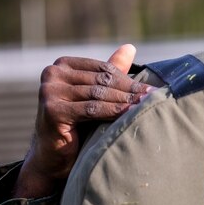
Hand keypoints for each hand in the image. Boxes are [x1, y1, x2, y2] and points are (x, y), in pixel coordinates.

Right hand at [15, 44, 152, 197]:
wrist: (54, 156)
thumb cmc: (77, 126)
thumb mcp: (94, 96)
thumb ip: (108, 73)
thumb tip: (130, 47)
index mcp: (62, 65)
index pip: (102, 68)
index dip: (128, 80)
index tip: (152, 90)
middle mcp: (52, 73)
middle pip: (101, 80)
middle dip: (129, 91)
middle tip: (154, 98)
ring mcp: (49, 90)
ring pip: (98, 94)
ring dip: (125, 101)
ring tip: (147, 106)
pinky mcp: (52, 110)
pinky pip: (91, 109)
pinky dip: (113, 112)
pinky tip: (130, 115)